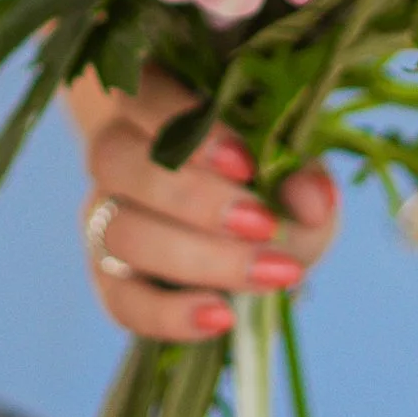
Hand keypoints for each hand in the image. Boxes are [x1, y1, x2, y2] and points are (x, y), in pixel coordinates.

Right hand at [77, 77, 339, 342]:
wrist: (247, 240)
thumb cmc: (265, 187)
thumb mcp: (294, 177)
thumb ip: (304, 180)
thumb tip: (314, 200)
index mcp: (152, 105)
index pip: (146, 99)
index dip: (190, 134)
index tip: (247, 164)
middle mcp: (115, 155)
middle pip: (118, 163)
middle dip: (195, 199)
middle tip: (265, 225)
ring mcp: (104, 217)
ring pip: (120, 231)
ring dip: (196, 257)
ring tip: (267, 274)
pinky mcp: (109, 278)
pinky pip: (121, 301)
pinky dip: (170, 315)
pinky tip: (222, 317)